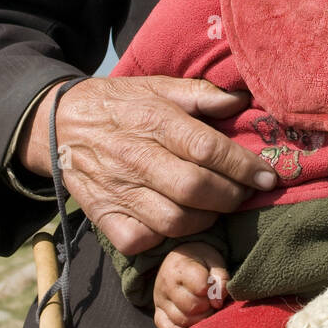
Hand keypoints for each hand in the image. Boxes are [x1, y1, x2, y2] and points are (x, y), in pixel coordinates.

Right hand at [17, 75, 276, 254]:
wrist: (59, 122)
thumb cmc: (121, 104)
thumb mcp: (159, 87)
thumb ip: (202, 95)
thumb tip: (243, 101)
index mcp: (152, 120)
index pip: (207, 149)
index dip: (243, 167)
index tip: (268, 178)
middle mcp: (134, 156)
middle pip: (194, 189)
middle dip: (231, 197)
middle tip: (244, 194)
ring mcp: (116, 189)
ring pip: (173, 221)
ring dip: (205, 220)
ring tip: (215, 207)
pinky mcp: (101, 214)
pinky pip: (141, 240)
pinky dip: (164, 238)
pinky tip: (176, 221)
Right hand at [153, 242, 229, 327]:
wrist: (178, 259)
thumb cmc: (200, 260)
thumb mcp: (214, 260)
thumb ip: (221, 278)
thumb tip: (218, 303)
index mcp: (180, 268)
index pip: (201, 288)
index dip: (214, 292)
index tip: (217, 290)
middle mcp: (166, 285)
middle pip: (192, 306)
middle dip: (208, 307)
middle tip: (212, 302)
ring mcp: (160, 301)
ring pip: (183, 320)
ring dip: (200, 320)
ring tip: (205, 310)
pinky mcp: (158, 314)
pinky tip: (194, 324)